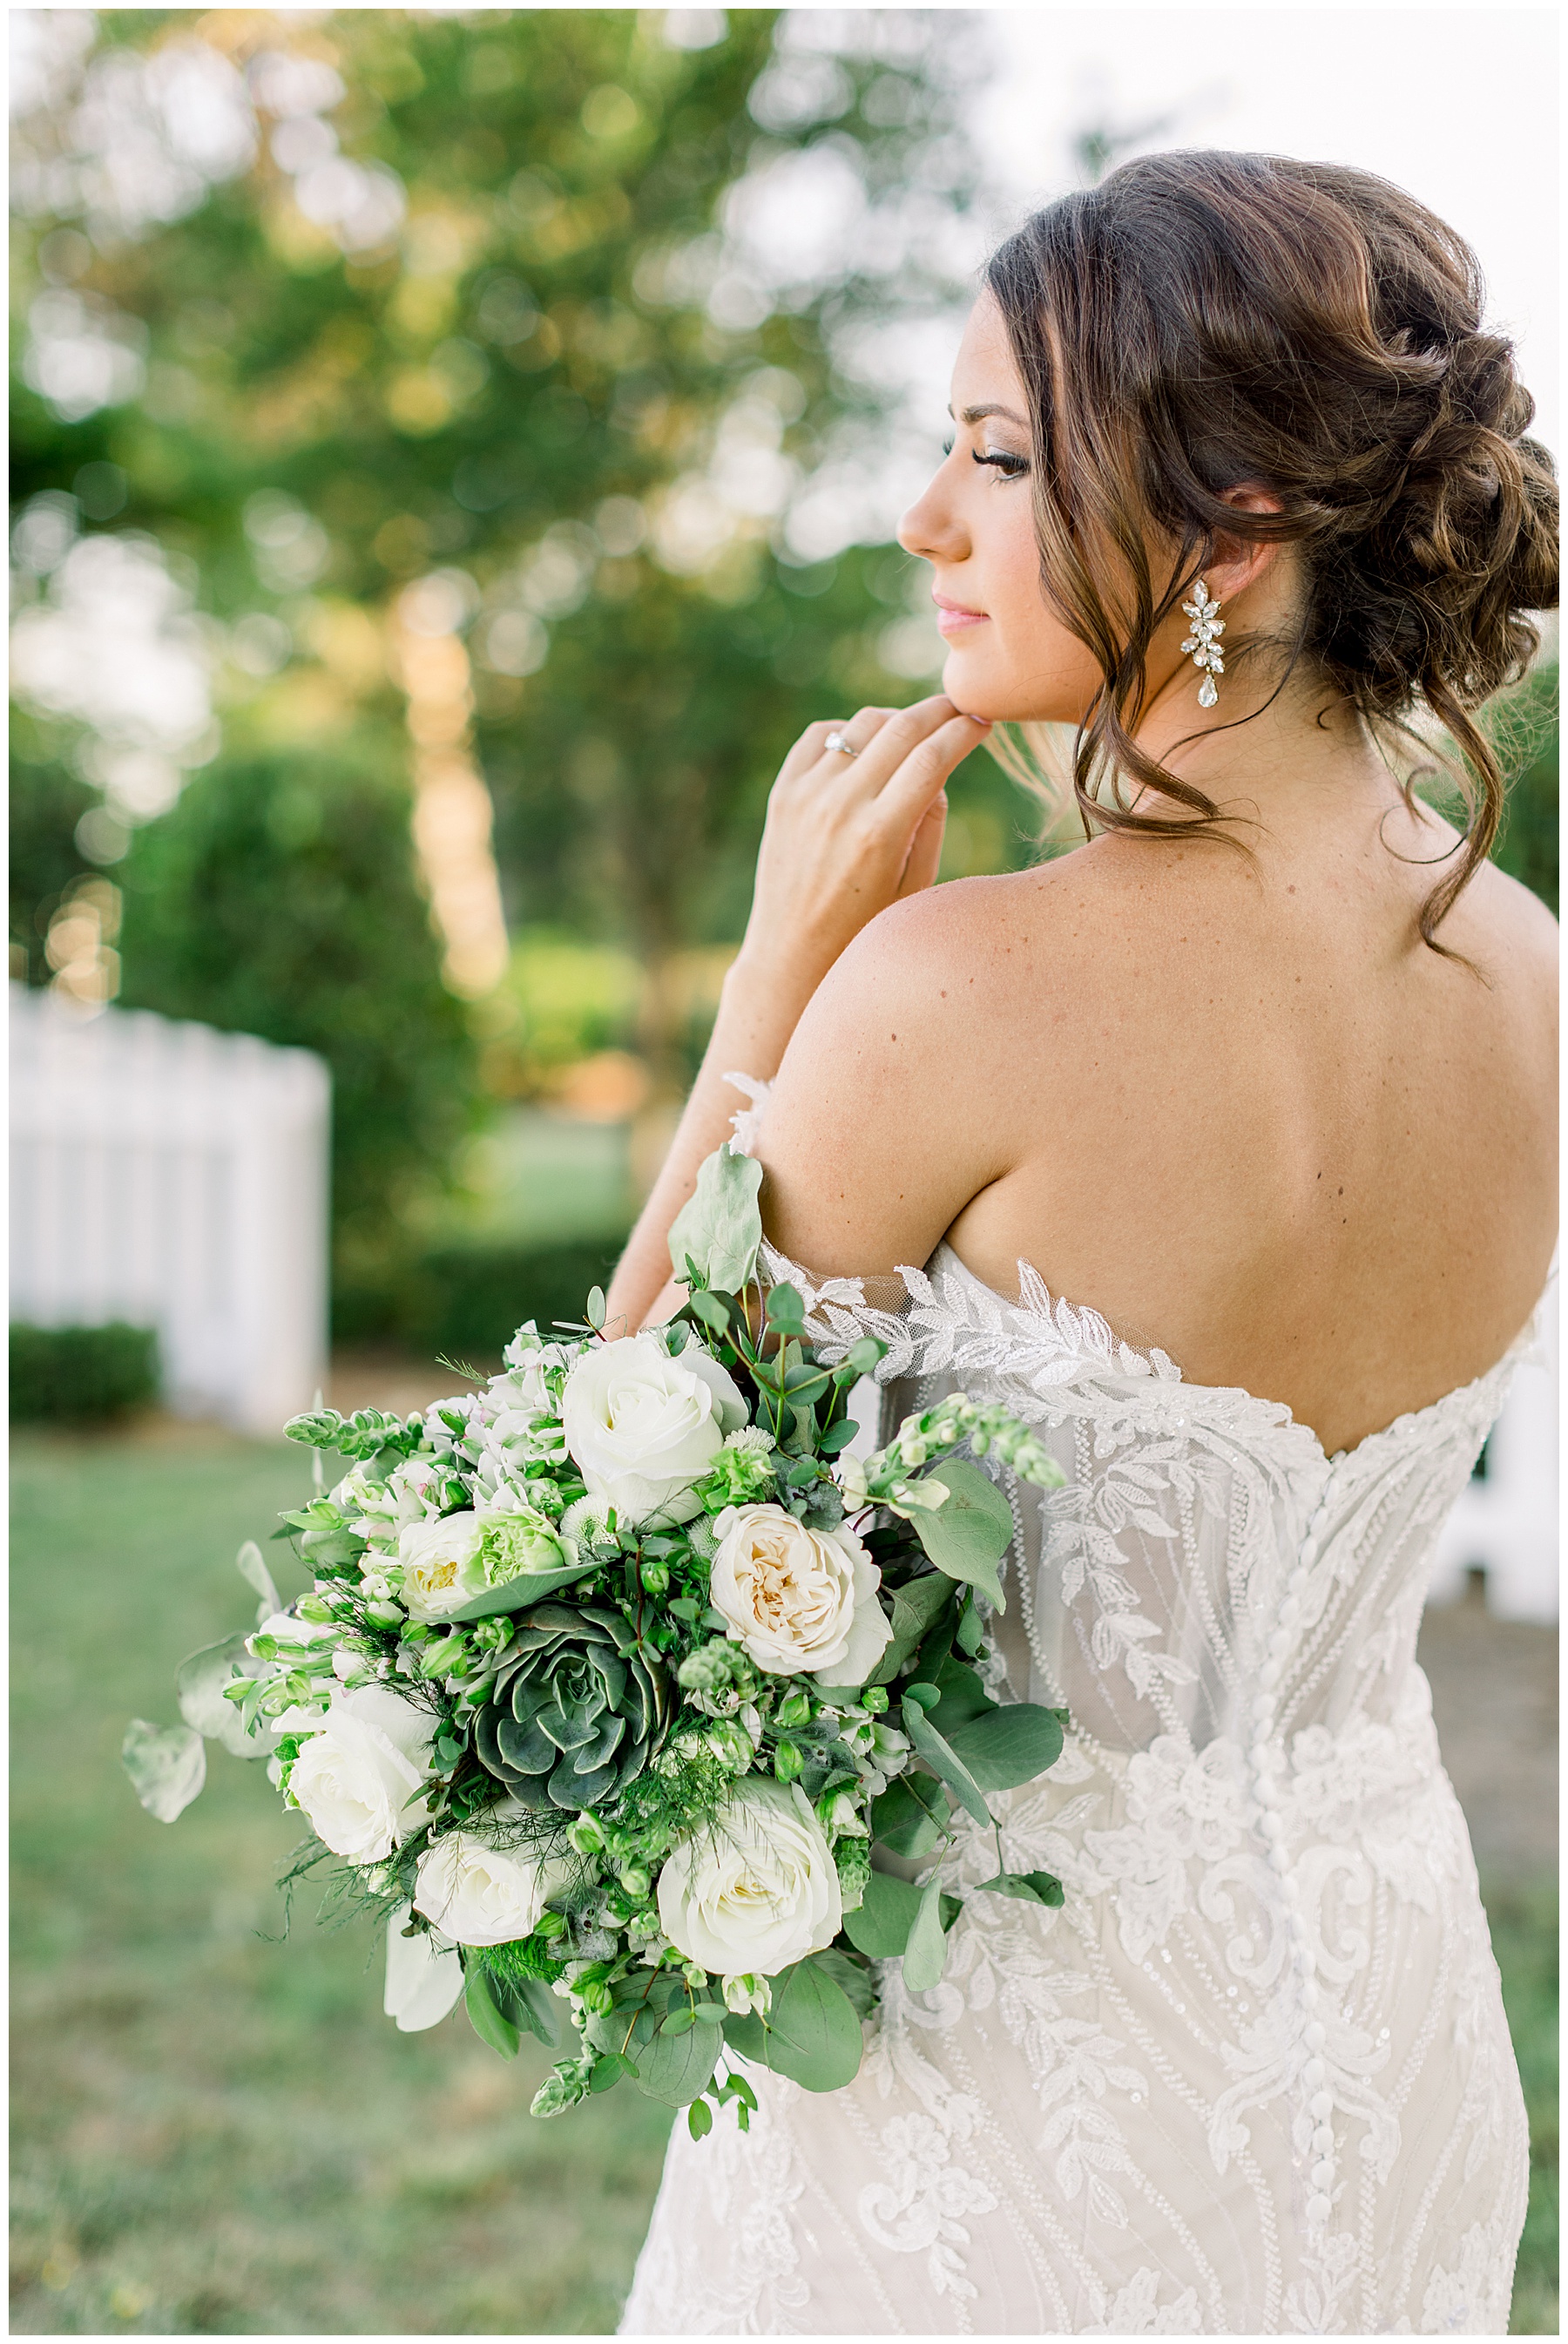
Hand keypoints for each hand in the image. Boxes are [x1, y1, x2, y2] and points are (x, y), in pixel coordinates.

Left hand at [733, 694, 990, 1003]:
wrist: (791, 955)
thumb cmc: (864, 930)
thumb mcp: (914, 888)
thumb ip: (931, 824)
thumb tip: (937, 770)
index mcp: (880, 835)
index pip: (934, 758)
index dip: (966, 730)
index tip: (984, 722)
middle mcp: (841, 806)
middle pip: (902, 727)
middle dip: (940, 710)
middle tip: (961, 707)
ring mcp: (806, 795)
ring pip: (862, 723)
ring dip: (897, 719)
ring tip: (916, 733)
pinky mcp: (782, 792)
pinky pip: (819, 735)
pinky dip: (848, 731)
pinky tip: (865, 748)